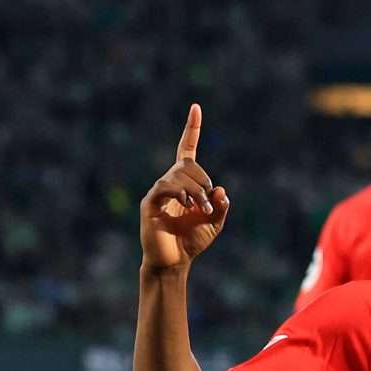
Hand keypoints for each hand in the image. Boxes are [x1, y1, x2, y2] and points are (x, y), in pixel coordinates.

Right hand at [140, 103, 230, 272]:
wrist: (174, 262)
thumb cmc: (192, 241)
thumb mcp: (215, 222)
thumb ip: (220, 205)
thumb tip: (220, 190)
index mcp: (186, 184)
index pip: (187, 149)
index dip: (192, 129)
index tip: (196, 108)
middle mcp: (170, 183)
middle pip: (186, 164)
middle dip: (202, 180)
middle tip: (208, 202)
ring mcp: (158, 192)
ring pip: (178, 176)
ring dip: (195, 191)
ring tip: (201, 209)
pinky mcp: (149, 203)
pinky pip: (164, 187)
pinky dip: (179, 193)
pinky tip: (185, 205)